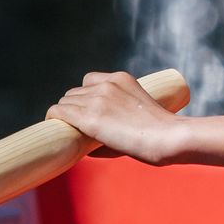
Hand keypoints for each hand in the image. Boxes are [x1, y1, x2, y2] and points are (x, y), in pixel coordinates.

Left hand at [46, 71, 223, 166]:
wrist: (168, 137)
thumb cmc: (160, 133)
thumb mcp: (138, 113)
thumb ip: (116, 120)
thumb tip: (88, 145)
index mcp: (120, 79)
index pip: (89, 80)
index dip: (86, 97)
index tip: (90, 111)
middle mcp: (106, 85)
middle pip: (74, 93)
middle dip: (75, 108)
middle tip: (79, 126)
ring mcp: (97, 100)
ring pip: (64, 103)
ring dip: (66, 116)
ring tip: (71, 131)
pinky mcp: (89, 118)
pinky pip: (58, 112)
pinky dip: (55, 119)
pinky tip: (55, 127)